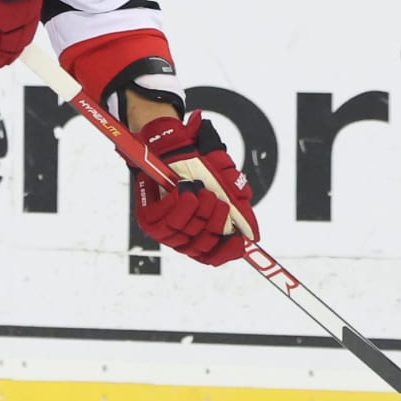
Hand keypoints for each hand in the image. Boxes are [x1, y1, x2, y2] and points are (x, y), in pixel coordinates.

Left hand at [133, 113, 257, 265]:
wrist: (174, 143)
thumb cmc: (201, 165)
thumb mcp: (228, 184)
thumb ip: (241, 210)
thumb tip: (253, 236)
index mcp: (200, 232)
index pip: (212, 256)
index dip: (226, 252)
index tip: (240, 242)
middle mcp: (181, 235)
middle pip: (201, 245)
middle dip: (215, 222)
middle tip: (218, 201)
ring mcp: (163, 228)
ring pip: (184, 232)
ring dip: (197, 209)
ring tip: (200, 190)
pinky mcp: (147, 218)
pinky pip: (165, 220)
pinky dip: (177, 204)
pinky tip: (181, 190)